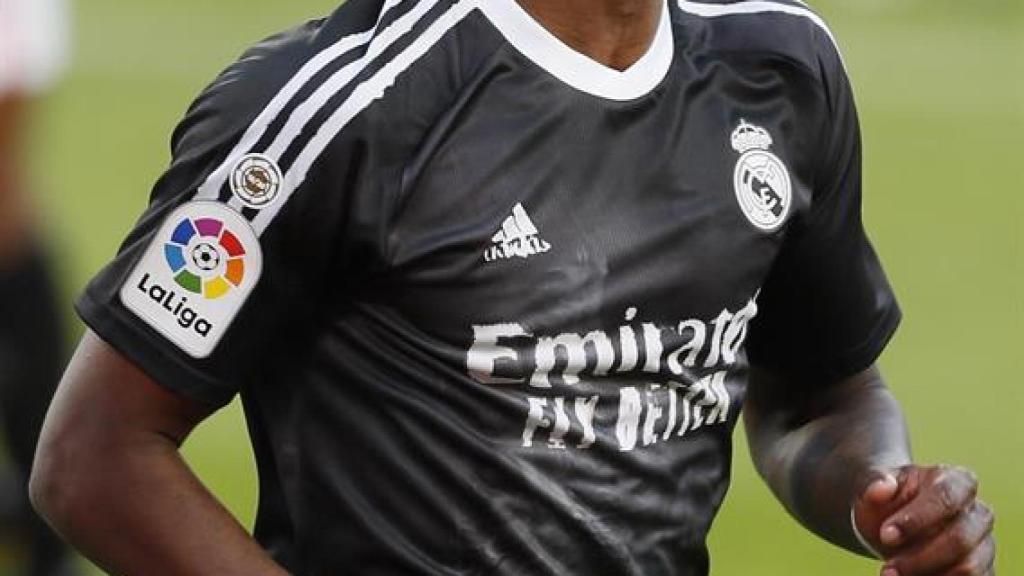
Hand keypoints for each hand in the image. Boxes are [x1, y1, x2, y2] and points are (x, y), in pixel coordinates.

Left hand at [853, 466, 994, 575]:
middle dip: (920, 558)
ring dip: (928, 575)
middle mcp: (977, 512)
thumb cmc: (885, 503)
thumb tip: (882, 486)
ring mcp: (984, 543)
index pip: (946, 496)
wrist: (889, 525)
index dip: (916, 518)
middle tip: (888, 570)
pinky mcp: (983, 569)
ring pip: (969, 567)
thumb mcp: (872, 488)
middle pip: (960, 538)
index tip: (886, 535)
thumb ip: (873, 482)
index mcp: (956, 480)